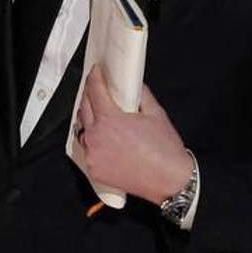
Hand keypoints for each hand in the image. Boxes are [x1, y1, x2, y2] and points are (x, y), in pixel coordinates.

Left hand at [74, 65, 189, 206]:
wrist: (170, 180)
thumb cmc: (165, 148)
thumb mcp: (156, 113)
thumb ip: (141, 94)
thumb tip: (133, 84)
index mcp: (110, 119)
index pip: (94, 90)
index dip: (95, 77)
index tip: (96, 72)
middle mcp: (96, 136)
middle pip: (84, 107)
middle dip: (89, 94)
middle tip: (96, 89)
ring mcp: (92, 154)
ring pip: (81, 128)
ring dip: (87, 117)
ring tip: (97, 112)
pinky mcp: (94, 169)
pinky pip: (86, 149)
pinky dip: (91, 139)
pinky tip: (100, 136)